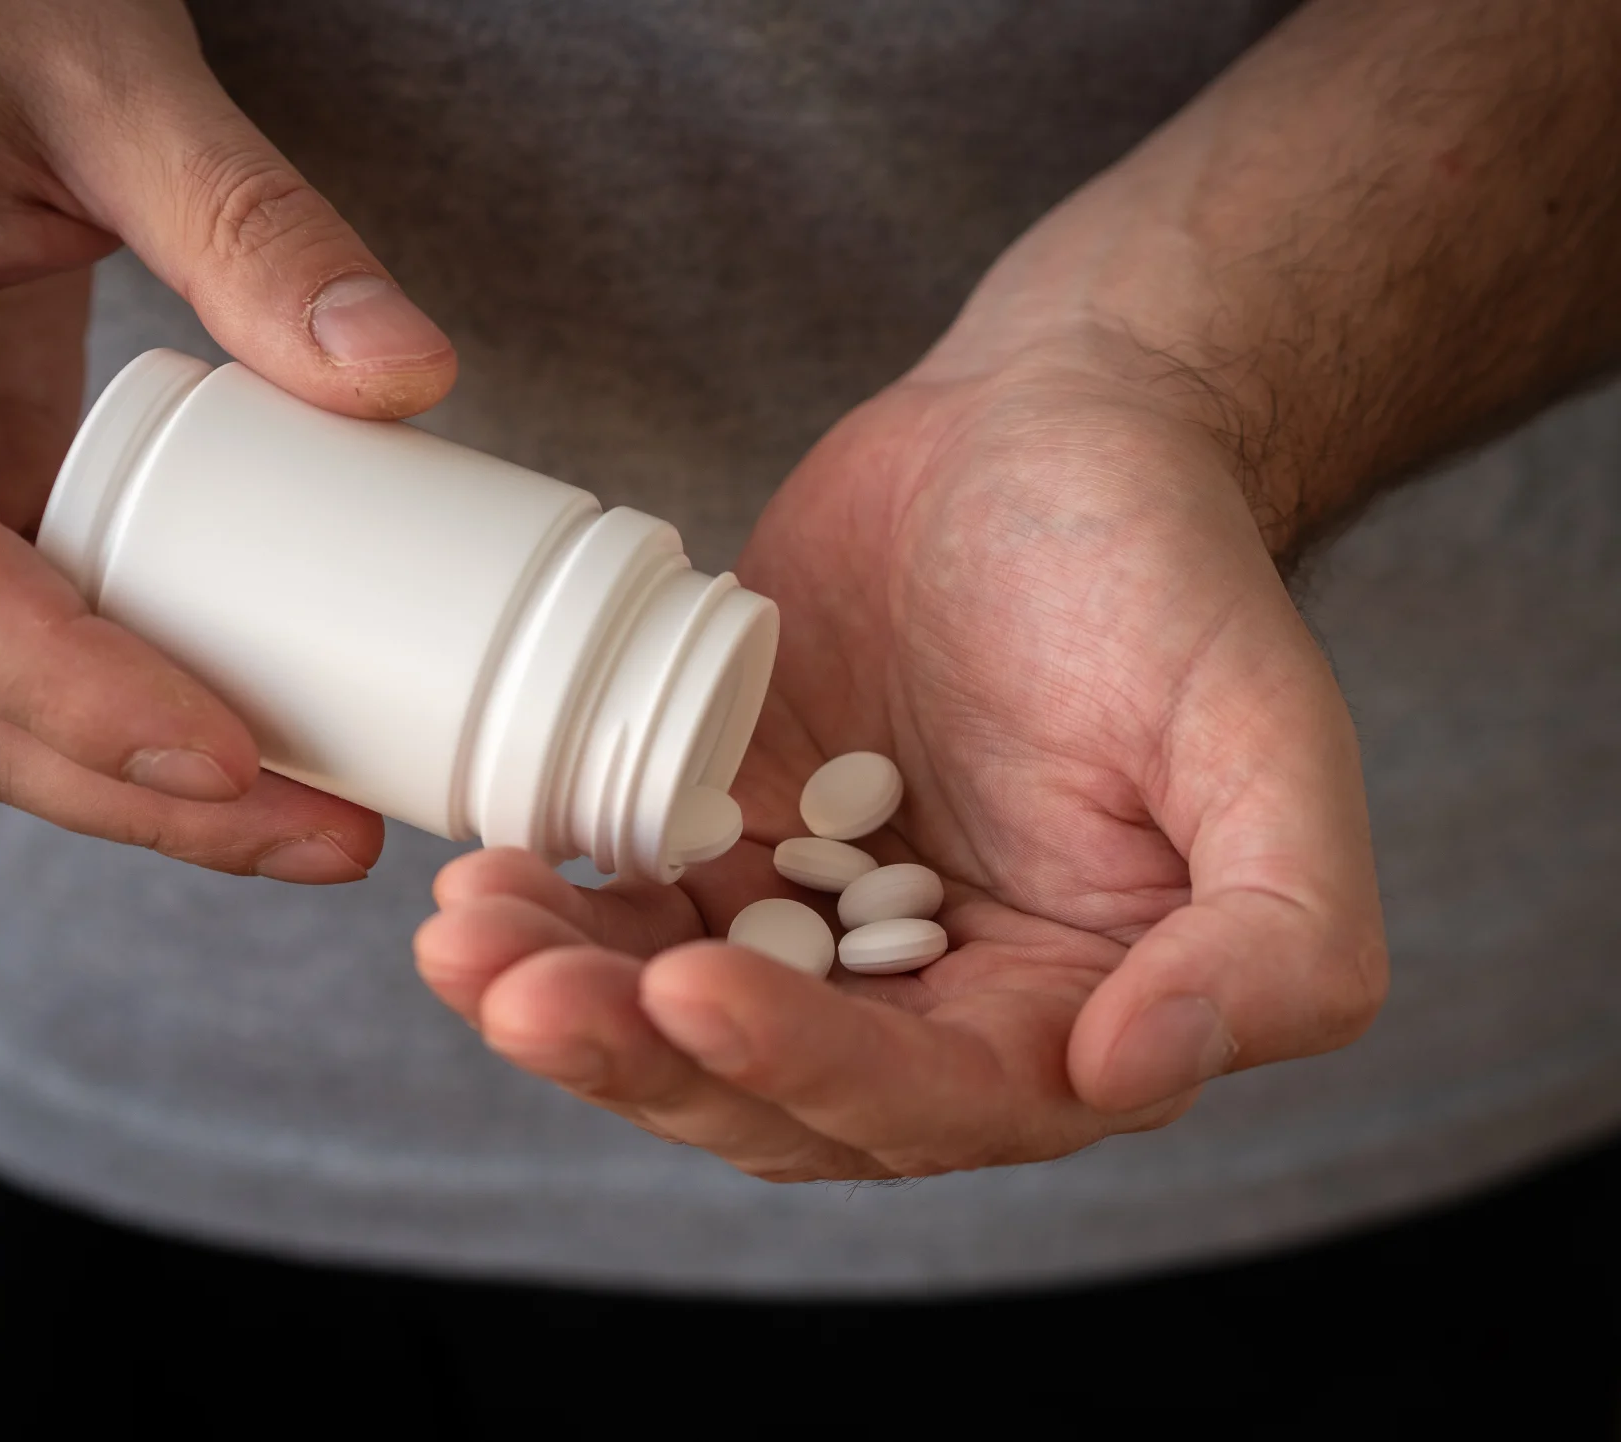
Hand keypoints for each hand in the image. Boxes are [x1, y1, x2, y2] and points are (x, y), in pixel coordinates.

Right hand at [0, 0, 456, 881]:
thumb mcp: (116, 80)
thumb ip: (257, 224)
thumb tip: (405, 380)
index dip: (83, 698)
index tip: (237, 761)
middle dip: (139, 798)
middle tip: (325, 836)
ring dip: (137, 787)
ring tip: (312, 818)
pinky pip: (11, 641)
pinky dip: (121, 713)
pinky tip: (248, 734)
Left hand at [415, 331, 1387, 1179]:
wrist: (1047, 432)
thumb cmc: (1167, 573)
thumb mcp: (1268, 743)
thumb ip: (1272, 940)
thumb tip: (1128, 1076)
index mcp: (1067, 1012)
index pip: (929, 1099)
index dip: (805, 1067)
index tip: (687, 991)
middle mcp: (934, 1000)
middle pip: (771, 1089)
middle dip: (637, 1055)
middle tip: (516, 992)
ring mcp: (818, 927)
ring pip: (674, 1016)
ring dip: (565, 999)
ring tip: (464, 939)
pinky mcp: (730, 843)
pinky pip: (630, 909)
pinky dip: (559, 911)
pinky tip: (484, 877)